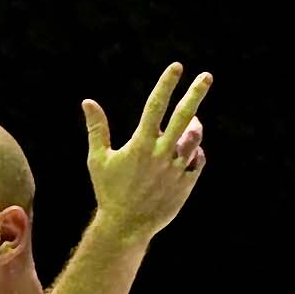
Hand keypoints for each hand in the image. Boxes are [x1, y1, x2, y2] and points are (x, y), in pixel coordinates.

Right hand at [79, 63, 214, 240]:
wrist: (126, 226)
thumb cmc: (109, 191)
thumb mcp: (98, 159)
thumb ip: (96, 128)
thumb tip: (87, 101)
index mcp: (140, 145)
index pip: (155, 106)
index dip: (166, 84)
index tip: (177, 67)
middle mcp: (161, 154)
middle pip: (184, 117)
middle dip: (195, 94)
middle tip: (207, 76)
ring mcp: (176, 169)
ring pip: (194, 139)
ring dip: (194, 126)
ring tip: (192, 121)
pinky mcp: (186, 183)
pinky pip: (197, 160)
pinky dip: (195, 152)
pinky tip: (188, 151)